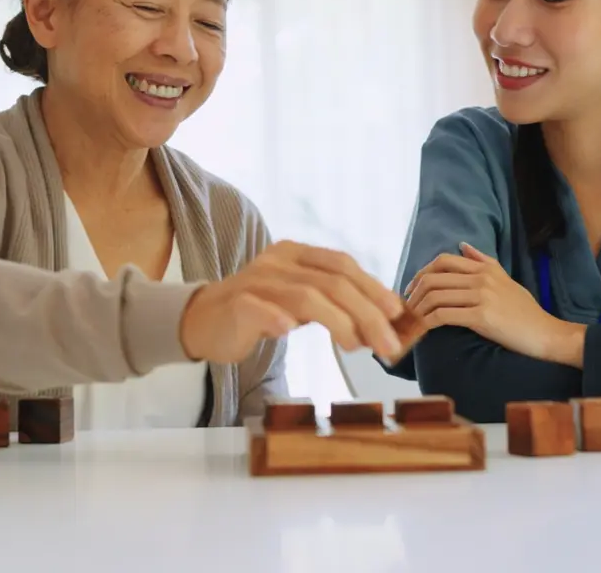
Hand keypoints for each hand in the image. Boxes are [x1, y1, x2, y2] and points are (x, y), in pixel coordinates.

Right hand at [179, 240, 404, 363]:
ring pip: (303, 295)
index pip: (342, 265)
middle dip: (366, 313)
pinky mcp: (235, 303)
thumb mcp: (301, 302)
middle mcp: (278, 261)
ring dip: (337, 321)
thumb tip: (378, 327)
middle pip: (331, 282)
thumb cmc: (260, 311)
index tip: (397, 314)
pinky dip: (274, 318)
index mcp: (297, 254)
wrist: (203, 320)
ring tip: (355, 346)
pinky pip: (257, 308)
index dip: (373, 287)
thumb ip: (334, 306)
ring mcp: (255, 281)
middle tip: (388, 345)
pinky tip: (288, 331)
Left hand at [404, 243, 585, 366]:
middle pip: (433, 277)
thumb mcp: (505, 279)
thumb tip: (463, 245)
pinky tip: (423, 330)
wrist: (545, 334)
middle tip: (406, 308)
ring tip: (411, 321)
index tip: (412, 289)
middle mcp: (482, 278)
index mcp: (485, 268)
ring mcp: (482, 296)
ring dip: (417, 309)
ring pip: (435, 296)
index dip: (421, 273)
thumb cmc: (525, 312)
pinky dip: (427, 322)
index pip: (443, 261)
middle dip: (413, 293)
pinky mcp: (482, 316)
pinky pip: (443, 315)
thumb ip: (484, 261)